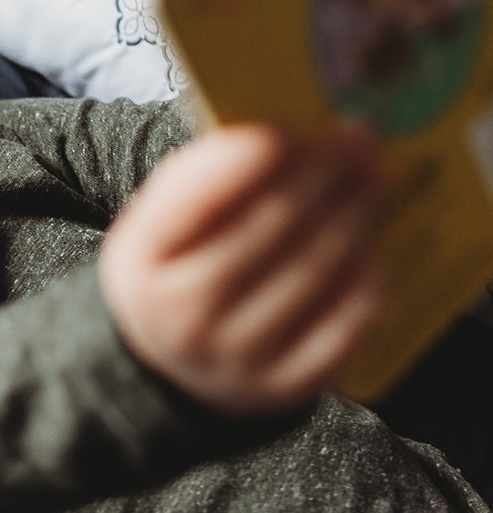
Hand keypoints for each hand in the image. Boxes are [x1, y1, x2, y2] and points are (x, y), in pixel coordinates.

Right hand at [99, 123, 385, 416]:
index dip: (252, 153)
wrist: (168, 367)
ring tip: (370, 180)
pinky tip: (367, 244)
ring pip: (317, 268)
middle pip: (271, 226)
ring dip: (354, 212)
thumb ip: (207, 176)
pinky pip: (349, 319)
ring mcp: (237, 358)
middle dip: (323, 173)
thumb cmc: (175, 272)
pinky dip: (367, 272)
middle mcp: (183, 317)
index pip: (199, 196)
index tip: (292, 126)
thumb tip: (292, 137)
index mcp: (142, 263)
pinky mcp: (287, 386)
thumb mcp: (159, 224)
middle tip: (357, 141)